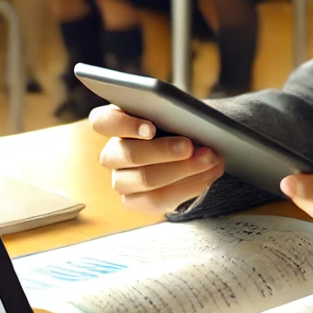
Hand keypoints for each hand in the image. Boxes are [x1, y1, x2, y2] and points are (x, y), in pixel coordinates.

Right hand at [91, 105, 223, 213]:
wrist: (189, 150)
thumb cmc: (178, 123)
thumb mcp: (175, 112)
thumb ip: (174, 112)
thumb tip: (191, 120)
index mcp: (113, 122)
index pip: (103, 121)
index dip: (124, 124)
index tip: (151, 128)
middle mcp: (112, 153)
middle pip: (128, 155)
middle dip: (164, 151)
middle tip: (191, 146)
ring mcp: (120, 180)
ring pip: (145, 180)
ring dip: (181, 170)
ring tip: (210, 160)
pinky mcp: (135, 201)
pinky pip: (158, 199)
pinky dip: (188, 187)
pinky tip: (207, 176)